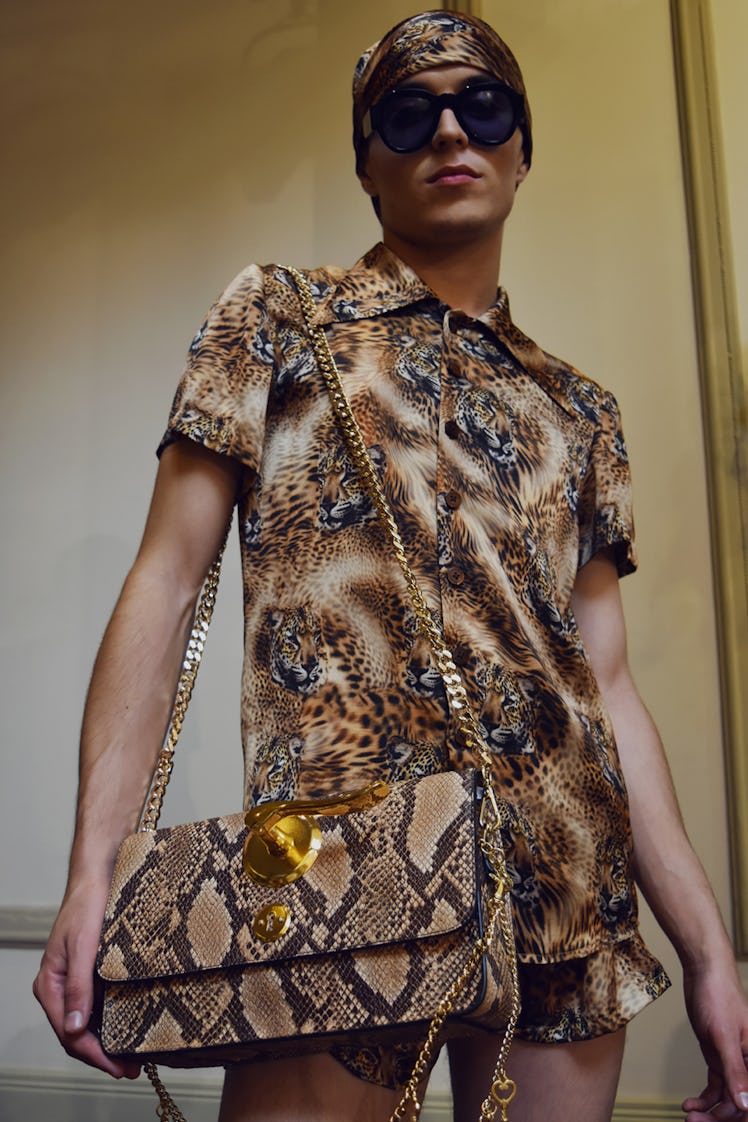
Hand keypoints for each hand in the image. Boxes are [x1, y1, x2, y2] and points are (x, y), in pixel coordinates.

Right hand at [33, 881, 139, 1078]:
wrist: (99, 876)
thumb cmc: (87, 905)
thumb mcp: (83, 946)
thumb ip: (78, 987)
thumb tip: (74, 1027)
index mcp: (49, 985)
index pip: (69, 1033)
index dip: (94, 1055)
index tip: (118, 1067)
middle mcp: (61, 988)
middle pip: (78, 1034)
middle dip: (102, 1054)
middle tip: (131, 1069)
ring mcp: (77, 983)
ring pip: (90, 1022)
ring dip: (109, 1040)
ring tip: (134, 1055)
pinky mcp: (93, 974)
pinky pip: (101, 1004)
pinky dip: (114, 1019)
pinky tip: (132, 1026)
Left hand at [681, 962, 747, 1119]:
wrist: (703, 972)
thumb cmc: (718, 996)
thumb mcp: (725, 1036)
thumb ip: (736, 1072)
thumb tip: (746, 1106)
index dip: (739, 1117)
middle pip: (741, 1105)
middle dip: (720, 1119)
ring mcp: (734, 1063)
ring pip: (727, 1100)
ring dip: (710, 1112)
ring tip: (689, 1117)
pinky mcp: (719, 1058)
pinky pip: (716, 1088)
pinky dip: (704, 1099)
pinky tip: (688, 1104)